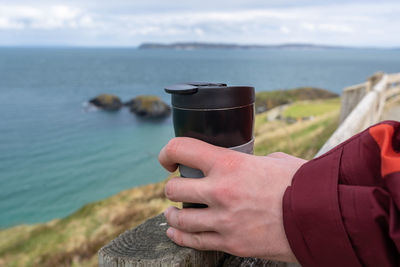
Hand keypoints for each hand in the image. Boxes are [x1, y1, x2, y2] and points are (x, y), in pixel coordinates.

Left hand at [159, 137, 305, 261]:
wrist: (321, 217)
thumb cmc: (301, 184)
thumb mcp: (273, 161)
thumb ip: (251, 161)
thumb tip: (245, 163)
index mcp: (229, 163)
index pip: (182, 149)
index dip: (168, 152)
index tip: (168, 159)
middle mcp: (220, 191)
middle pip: (173, 188)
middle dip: (173, 186)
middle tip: (179, 186)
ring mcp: (223, 220)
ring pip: (179, 218)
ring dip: (172, 214)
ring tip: (173, 212)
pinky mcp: (230, 243)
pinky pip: (194, 241)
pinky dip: (180, 236)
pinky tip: (175, 231)